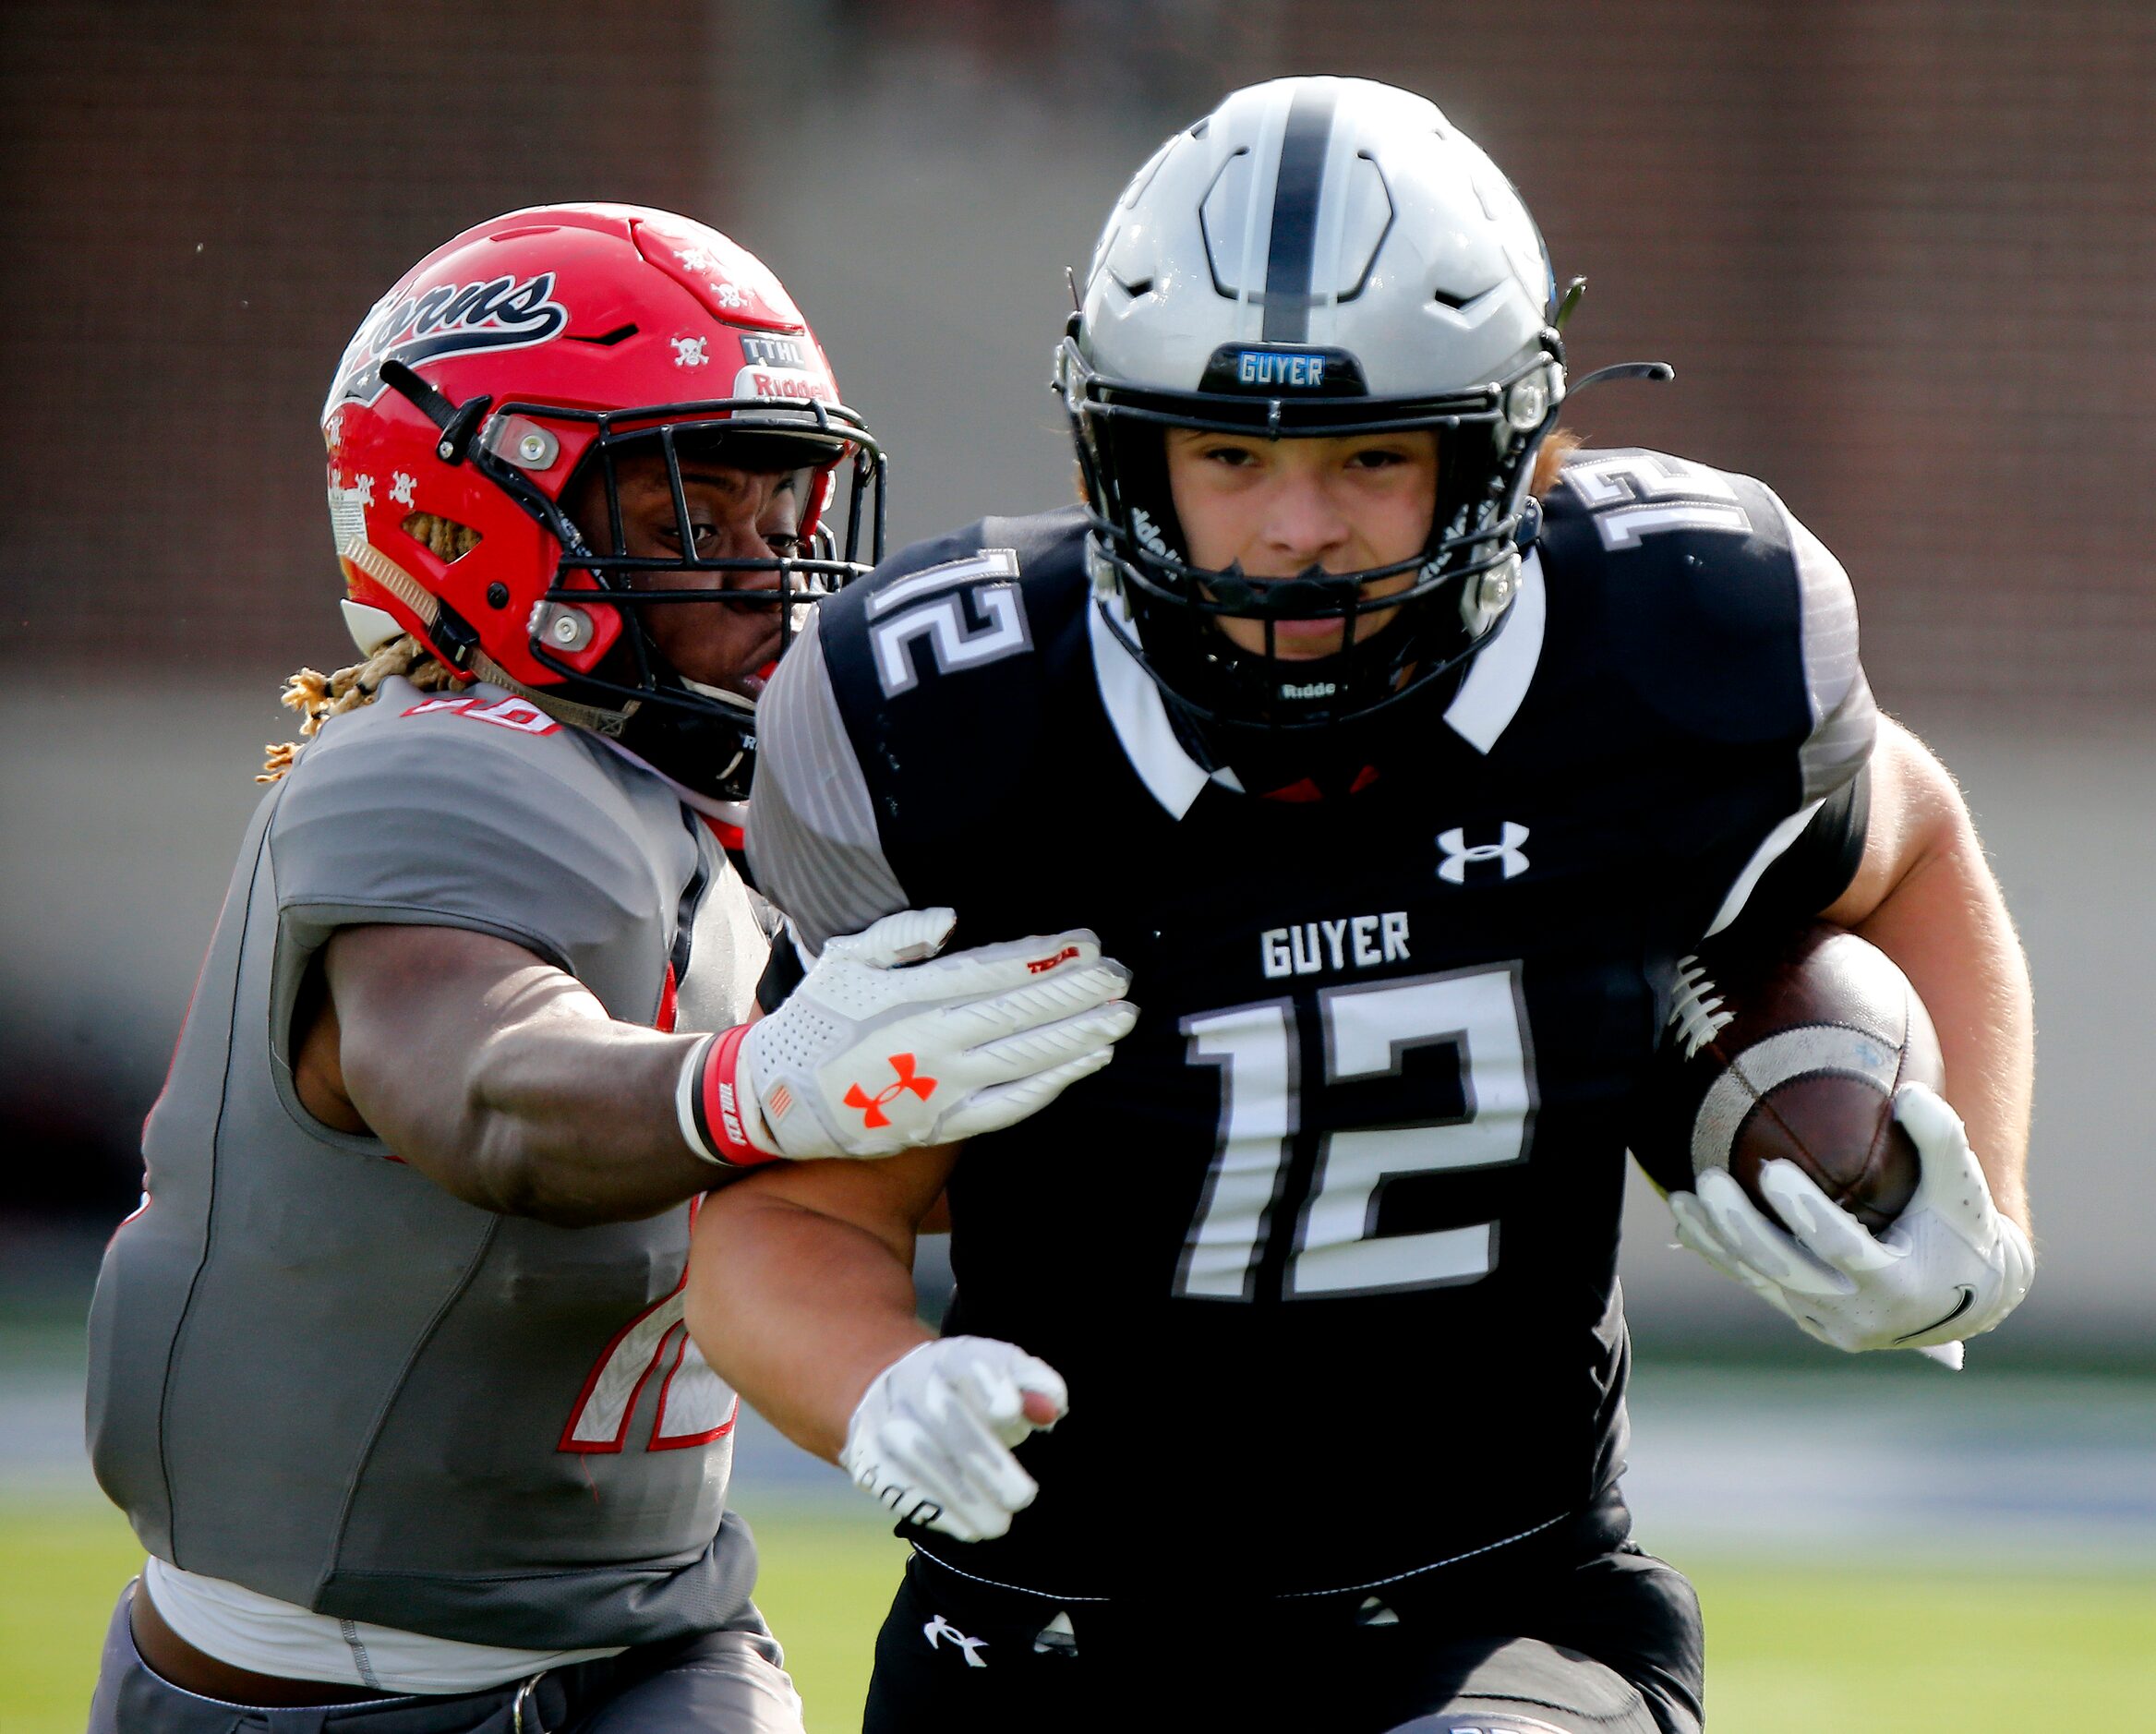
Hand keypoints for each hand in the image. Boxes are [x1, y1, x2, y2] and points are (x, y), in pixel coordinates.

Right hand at [681, 908, 1135, 1162]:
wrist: (774, 1099)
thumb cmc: (813, 1021)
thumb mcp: (845, 961)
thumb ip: (901, 935)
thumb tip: (953, 919)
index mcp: (913, 997)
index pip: (997, 972)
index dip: (1047, 958)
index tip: (1088, 944)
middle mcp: (935, 1043)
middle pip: (1023, 1013)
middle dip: (1078, 994)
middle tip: (1122, 977)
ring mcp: (942, 1089)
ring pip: (1027, 1061)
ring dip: (1079, 1038)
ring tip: (1120, 1019)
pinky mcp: (942, 1126)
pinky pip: (1009, 1107)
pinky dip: (1051, 1085)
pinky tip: (1083, 1064)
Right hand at [839, 1337, 1067, 1541]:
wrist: (892, 1389)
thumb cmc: (966, 1389)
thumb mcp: (1002, 1373)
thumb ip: (1033, 1385)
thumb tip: (1051, 1408)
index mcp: (951, 1358)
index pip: (967, 1366)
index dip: (988, 1386)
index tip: (1010, 1412)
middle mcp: (912, 1383)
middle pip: (947, 1420)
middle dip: (987, 1463)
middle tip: (1022, 1496)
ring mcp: (885, 1418)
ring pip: (920, 1458)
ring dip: (963, 1498)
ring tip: (999, 1524)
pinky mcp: (868, 1454)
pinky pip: (897, 1485)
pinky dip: (935, 1511)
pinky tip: (967, 1528)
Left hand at [1668, 1082, 2032, 1360]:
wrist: (1970, 1298)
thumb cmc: (1964, 1229)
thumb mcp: (1964, 1187)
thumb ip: (1942, 1139)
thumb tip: (1908, 1093)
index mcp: (1900, 1284)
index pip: (1841, 1247)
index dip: (1804, 1212)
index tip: (1772, 1170)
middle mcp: (1860, 1314)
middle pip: (1785, 1269)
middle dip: (1739, 1226)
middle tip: (1708, 1178)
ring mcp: (1830, 1324)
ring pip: (1761, 1281)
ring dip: (1716, 1241)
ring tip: (1680, 1197)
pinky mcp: (1809, 1321)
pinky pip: (1758, 1288)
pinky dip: (1721, 1258)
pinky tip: (1687, 1225)